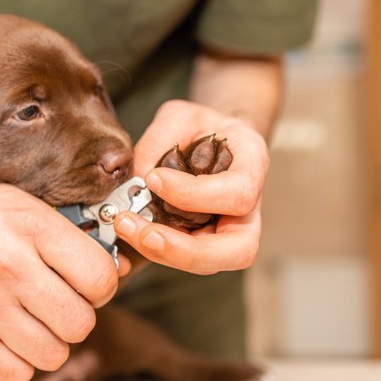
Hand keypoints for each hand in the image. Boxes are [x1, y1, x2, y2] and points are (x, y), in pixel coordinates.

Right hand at [0, 182, 118, 380]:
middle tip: (58, 307)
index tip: (86, 286)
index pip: (100, 277)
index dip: (102, 287)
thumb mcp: (17, 205)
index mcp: (30, 226)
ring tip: (32, 323)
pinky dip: (19, 362)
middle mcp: (9, 265)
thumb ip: (66, 233)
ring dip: (49, 344)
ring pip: (53, 354)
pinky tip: (6, 337)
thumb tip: (119, 268)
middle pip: (81, 323)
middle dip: (76, 319)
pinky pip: (17, 373)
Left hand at [114, 100, 268, 274]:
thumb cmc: (200, 126)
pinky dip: (156, 250)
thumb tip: (137, 180)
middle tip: (143, 232)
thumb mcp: (180, 117)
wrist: (212, 139)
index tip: (154, 179)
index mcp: (253, 167)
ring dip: (164, 252)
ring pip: (209, 263)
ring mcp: (229, 232)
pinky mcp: (205, 244)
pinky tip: (131, 230)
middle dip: (187, 249)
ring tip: (126, 226)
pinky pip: (185, 258)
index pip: (238, 195)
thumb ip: (158, 142)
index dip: (196, 195)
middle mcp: (250, 210)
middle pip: (238, 250)